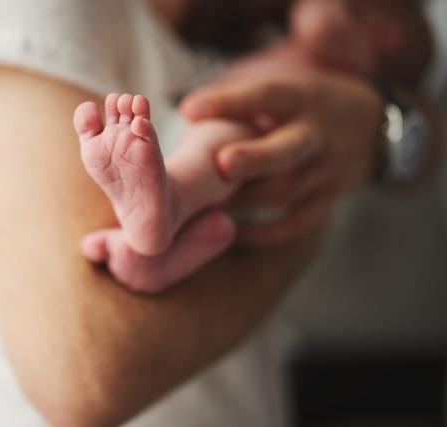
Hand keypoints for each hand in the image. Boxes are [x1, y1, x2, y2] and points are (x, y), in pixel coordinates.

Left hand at [181, 71, 383, 246]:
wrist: (376, 128)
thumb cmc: (306, 106)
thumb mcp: (288, 88)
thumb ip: (246, 99)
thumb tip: (186, 112)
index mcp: (303, 98)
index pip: (265, 96)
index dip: (228, 102)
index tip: (188, 109)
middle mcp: (318, 134)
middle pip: (288, 149)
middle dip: (255, 158)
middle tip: (221, 165)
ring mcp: (327, 170)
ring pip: (285, 190)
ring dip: (244, 200)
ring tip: (203, 206)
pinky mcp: (328, 200)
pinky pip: (295, 223)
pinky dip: (263, 233)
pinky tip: (230, 234)